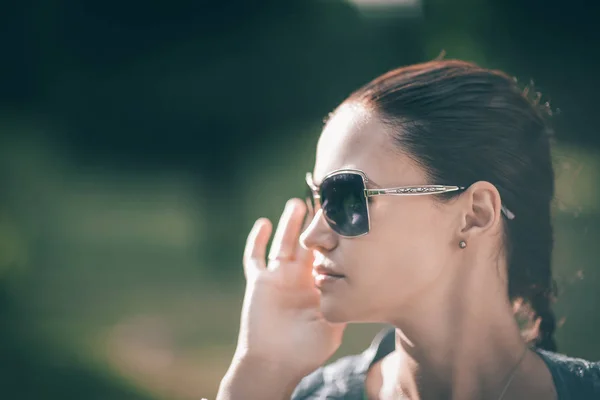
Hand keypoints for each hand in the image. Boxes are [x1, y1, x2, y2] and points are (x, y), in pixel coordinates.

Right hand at [234, 198, 345, 376]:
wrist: (275, 363)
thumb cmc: (306, 350)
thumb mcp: (333, 326)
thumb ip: (342, 304)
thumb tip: (363, 286)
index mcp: (317, 284)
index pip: (327, 253)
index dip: (333, 235)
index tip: (342, 215)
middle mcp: (299, 277)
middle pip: (307, 241)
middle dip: (314, 222)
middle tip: (323, 198)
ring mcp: (278, 277)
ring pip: (284, 243)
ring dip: (290, 223)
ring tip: (298, 202)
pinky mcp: (259, 281)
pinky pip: (255, 257)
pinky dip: (258, 240)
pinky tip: (264, 224)